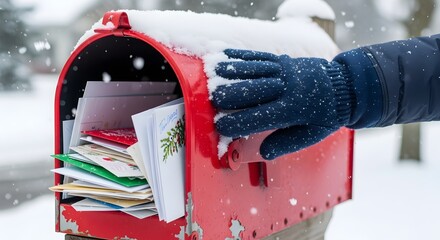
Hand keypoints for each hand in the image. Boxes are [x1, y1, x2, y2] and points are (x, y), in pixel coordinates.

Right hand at [211, 49, 354, 159]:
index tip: (220, 126)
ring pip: (251, 69)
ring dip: (228, 71)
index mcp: (292, 110)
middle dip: (227, 95)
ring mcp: (284, 70)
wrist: (346, 85)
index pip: (257, 118)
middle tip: (211, 100)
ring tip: (210, 74)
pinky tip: (224, 54)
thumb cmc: (327, 114)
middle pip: (250, 90)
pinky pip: (258, 56)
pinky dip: (239, 56)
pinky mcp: (283, 60)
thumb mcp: (312, 135)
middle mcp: (285, 88)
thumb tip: (264, 152)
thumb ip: (286, 143)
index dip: (236, 123)